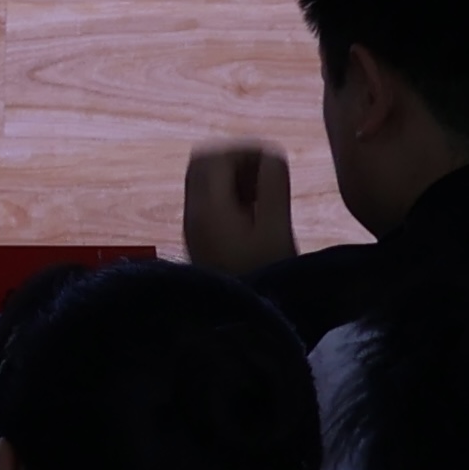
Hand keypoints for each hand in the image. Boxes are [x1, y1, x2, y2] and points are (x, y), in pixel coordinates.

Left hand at [184, 141, 296, 270]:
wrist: (244, 320)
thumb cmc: (266, 273)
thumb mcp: (277, 229)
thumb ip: (274, 187)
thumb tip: (272, 154)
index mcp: (207, 204)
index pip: (212, 155)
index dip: (244, 149)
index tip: (274, 159)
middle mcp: (192, 211)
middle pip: (203, 164)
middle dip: (236, 159)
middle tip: (268, 174)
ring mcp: (192, 225)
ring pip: (204, 182)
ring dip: (232, 177)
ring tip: (266, 192)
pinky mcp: (199, 238)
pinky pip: (207, 200)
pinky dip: (228, 194)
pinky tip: (255, 211)